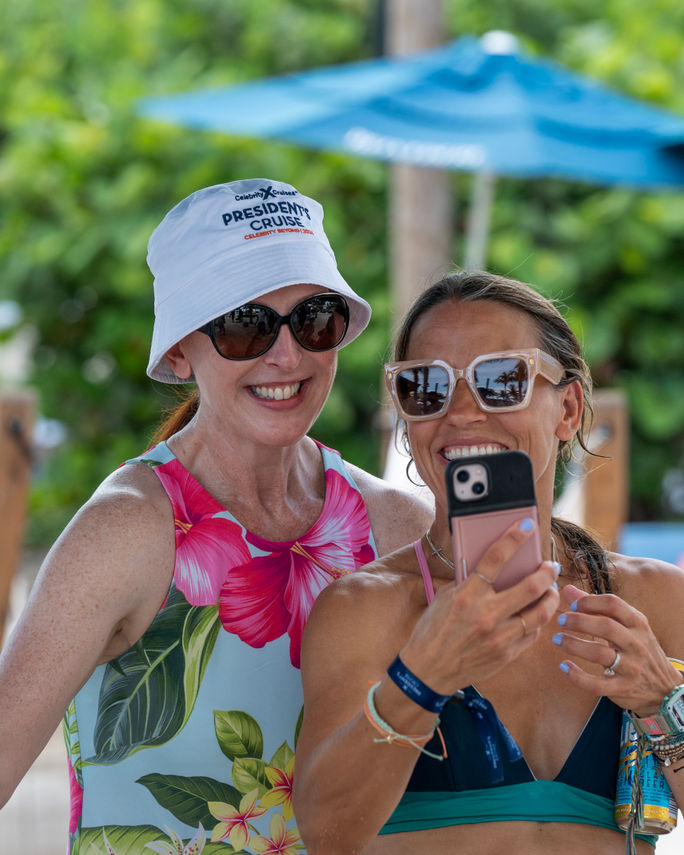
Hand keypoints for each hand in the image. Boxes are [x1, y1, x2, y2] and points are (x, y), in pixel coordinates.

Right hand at [400, 518, 559, 695]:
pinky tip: (535, 613)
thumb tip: (494, 565)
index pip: (495, 559)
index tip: (526, 525)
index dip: (513, 539)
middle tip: (550, 566)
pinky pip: (533, 634)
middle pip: (530, 587)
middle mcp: (485, 616)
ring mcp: (499, 638)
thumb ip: (469, 582)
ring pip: (540, 613)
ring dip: (550, 596)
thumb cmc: (433, 629)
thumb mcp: (444, 598)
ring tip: (549, 589)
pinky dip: (537, 620)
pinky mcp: (507, 655)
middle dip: (546, 571)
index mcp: (466, 596)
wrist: (428, 670)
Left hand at [554, 584, 680, 715]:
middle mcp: (637, 643)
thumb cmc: (636, 649)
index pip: (613, 604)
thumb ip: (595, 607)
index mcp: (637, 623)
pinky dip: (577, 676)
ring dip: (573, 645)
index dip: (589, 602)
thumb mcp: (625, 626)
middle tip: (560, 621)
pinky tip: (564, 666)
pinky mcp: (623, 688)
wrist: (664, 687)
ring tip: (556, 639)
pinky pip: (597, 684)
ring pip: (599, 654)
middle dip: (578, 621)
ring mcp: (632, 667)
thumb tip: (566, 589)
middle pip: (606, 626)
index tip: (572, 606)